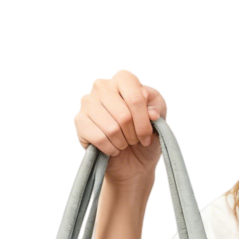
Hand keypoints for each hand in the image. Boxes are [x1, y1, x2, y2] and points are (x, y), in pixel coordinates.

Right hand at [74, 70, 167, 184]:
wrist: (132, 159)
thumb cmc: (145, 133)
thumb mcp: (159, 118)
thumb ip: (157, 109)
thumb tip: (151, 112)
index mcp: (124, 79)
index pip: (136, 98)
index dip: (144, 122)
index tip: (147, 136)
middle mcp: (102, 85)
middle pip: (124, 116)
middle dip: (134, 134)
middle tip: (135, 140)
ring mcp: (88, 101)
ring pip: (111, 129)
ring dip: (122, 143)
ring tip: (124, 142)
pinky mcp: (79, 120)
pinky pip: (99, 138)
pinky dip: (111, 149)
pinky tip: (112, 147)